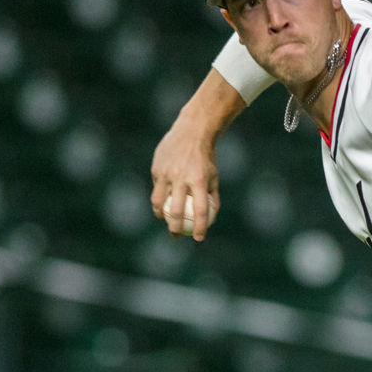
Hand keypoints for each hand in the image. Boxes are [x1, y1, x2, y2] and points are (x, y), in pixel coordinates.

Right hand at [150, 67, 246, 241]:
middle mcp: (182, 178)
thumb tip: (211, 218)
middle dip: (175, 227)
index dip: (199, 227)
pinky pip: (157, 187)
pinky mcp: (157, 168)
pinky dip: (159, 196)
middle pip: (176, 210)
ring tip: (164, 220)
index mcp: (199, 181)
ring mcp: (167, 172)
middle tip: (177, 236)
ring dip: (160, 214)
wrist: (192, 132)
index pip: (200, 210)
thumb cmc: (206, 158)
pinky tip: (161, 202)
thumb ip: (212, 197)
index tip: (199, 238)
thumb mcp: (214, 177)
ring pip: (159, 201)